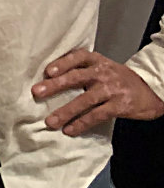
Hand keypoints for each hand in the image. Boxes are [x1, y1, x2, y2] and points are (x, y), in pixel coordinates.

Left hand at [32, 48, 163, 135]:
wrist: (150, 89)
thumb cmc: (118, 78)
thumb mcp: (102, 66)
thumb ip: (81, 69)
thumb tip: (49, 78)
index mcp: (96, 60)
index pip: (77, 57)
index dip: (62, 63)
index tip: (47, 71)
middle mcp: (103, 73)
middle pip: (76, 77)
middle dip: (55, 85)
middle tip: (37, 92)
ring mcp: (111, 89)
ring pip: (84, 100)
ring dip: (65, 112)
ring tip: (50, 121)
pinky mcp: (119, 106)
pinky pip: (96, 115)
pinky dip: (81, 123)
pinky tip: (69, 130)